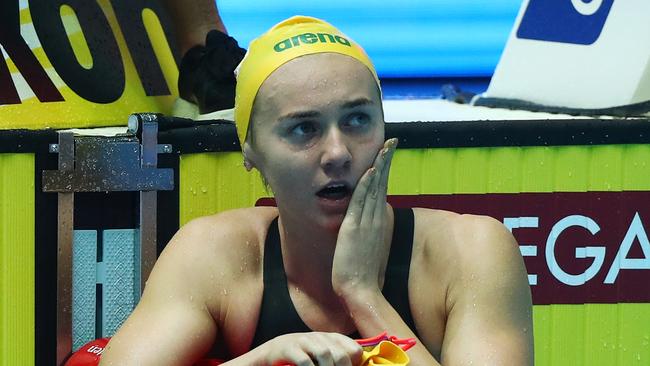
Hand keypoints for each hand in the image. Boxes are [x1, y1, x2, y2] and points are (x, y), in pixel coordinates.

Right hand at [260, 332, 361, 365]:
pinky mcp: (289, 348)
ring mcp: (304, 340)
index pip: (354, 349)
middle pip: (340, 353)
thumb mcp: (322, 355)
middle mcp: (319, 337)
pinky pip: (304, 361)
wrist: (274, 350)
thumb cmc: (302, 355)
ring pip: (324, 353)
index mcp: (331, 339)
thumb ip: (338, 358)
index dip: (354, 364)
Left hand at [331, 138, 397, 296]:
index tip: (388, 152)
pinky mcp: (354, 228)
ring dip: (378, 166)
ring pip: (374, 189)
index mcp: (379, 221)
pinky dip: (366, 185)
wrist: (360, 291)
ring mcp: (367, 223)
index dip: (385, 169)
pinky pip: (361, 202)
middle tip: (392, 141)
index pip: (383, 189)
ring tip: (384, 147)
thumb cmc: (363, 273)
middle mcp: (376, 219)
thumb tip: (368, 224)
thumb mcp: (368, 247)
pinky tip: (368, 170)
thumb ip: (369, 232)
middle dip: (386, 160)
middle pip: (382, 183)